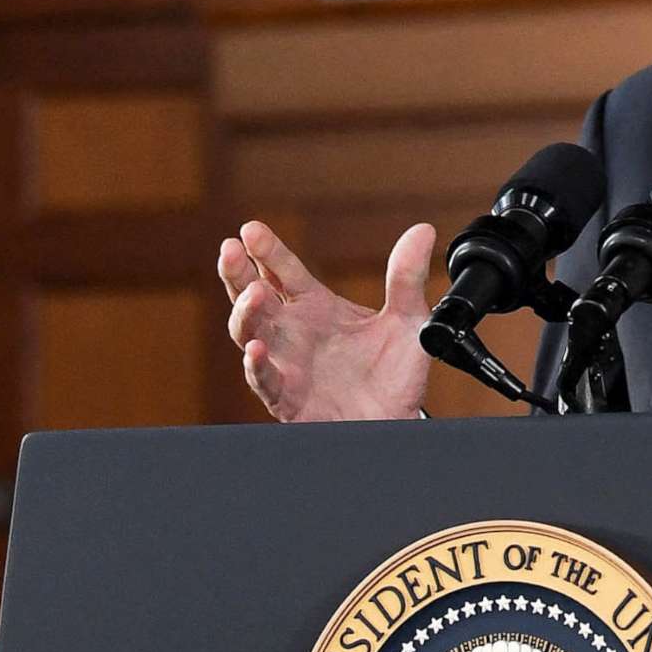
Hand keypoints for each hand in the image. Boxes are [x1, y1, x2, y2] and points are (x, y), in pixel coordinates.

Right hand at [219, 219, 435, 421]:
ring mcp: (286, 363)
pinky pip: (264, 380)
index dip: (267, 251)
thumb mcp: (407, 320)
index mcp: (316, 308)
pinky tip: (258, 349)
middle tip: (230, 249)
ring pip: (250, 334)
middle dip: (238, 273)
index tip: (251, 229)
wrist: (395, 422)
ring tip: (254, 292)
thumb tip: (422, 231)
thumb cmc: (393, 375)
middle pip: (254, 296)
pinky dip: (258, 365)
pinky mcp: (287, 396)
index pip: (284, 272)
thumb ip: (407, 278)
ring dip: (246, 313)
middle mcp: (294, 332)